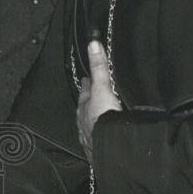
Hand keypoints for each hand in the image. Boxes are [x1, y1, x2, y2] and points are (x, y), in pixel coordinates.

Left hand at [77, 41, 121, 160]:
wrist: (108, 150)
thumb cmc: (103, 119)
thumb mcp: (102, 89)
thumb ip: (99, 68)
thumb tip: (93, 44)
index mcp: (85, 104)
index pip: (85, 88)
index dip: (87, 81)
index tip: (87, 77)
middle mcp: (84, 119)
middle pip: (87, 106)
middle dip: (90, 100)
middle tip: (94, 93)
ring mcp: (90, 134)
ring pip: (90, 122)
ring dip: (95, 117)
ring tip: (100, 114)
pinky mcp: (97, 147)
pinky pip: (98, 137)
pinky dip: (101, 133)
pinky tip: (105, 136)